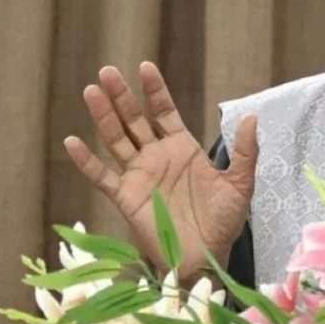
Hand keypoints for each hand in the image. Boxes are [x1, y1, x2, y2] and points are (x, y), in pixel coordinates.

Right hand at [64, 62, 258, 277]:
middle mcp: (157, 156)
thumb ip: (246, 151)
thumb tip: (251, 116)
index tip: (145, 67)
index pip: (164, 112)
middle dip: (122, 96)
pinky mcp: (126, 197)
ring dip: (103, 117)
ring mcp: (139, 175)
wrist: (206, 256)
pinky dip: (86, 161)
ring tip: (91, 91)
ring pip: (116, 140)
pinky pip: (102, 176)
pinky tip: (73, 141)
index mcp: (183, 148)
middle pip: (135, 119)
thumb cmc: (224, 221)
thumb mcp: (240, 183)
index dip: (155, 91)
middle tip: (108, 71)